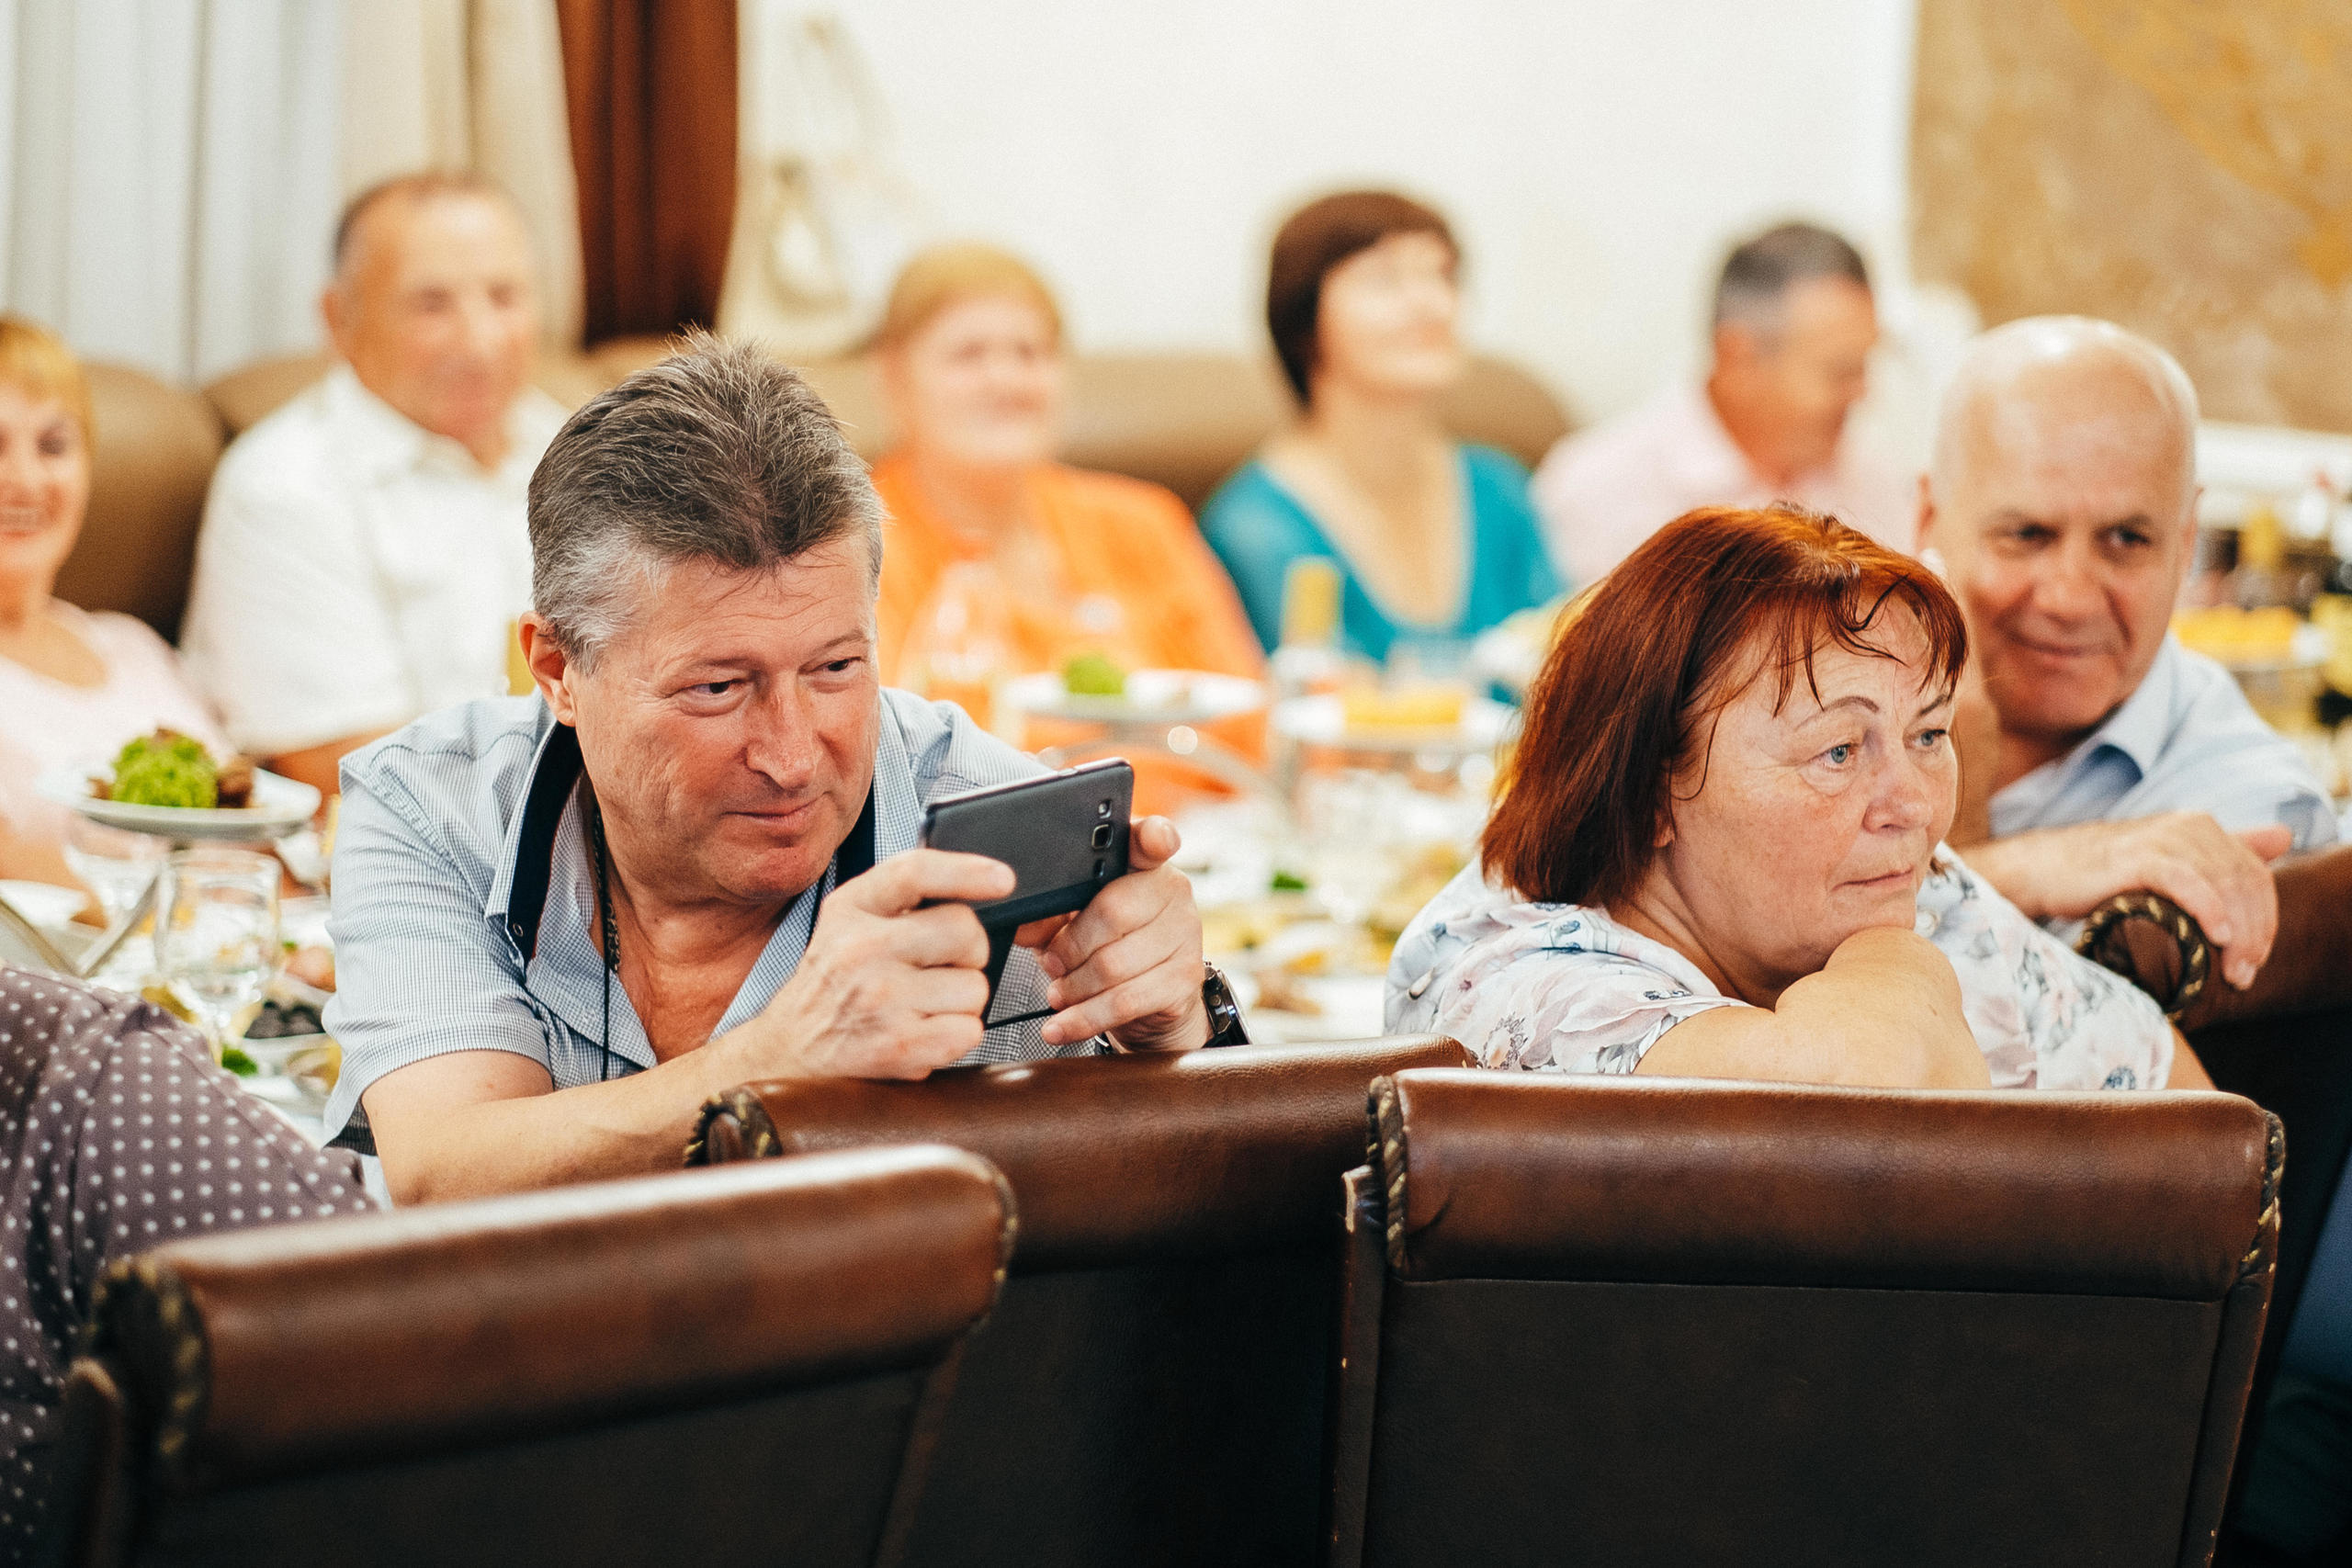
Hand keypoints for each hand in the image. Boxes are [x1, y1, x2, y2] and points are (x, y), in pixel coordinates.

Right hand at [739, 849, 1011, 1078]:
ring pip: (976, 987)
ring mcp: (879, 998)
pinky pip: (969, 1031)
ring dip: (962, 1001)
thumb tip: (974, 885)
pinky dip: (956, 1035)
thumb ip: (898, 900)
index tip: (1002, 879)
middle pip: (965, 931)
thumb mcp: (847, 922)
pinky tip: (924, 1031)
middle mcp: (861, 949)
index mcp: (852, 908)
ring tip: (924, 1004)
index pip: (915, 872)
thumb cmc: (831, 984)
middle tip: (943, 967)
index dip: (967, 870)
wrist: (788, 1050)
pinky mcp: (897, 1045)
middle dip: (970, 952)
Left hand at [1016, 815, 1209, 1052]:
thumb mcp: (1072, 923)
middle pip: (1112, 913)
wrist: (1150, 1002)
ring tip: (1057, 995)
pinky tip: (1061, 1025)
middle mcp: (1174, 891)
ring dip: (1073, 988)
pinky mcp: (1185, 980)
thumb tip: (1017, 922)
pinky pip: (1125, 1001)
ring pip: (1114, 965)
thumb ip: (1048, 915)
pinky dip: (1084, 1018)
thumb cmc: (1107, 948)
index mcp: (1145, 863)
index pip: (1153, 840)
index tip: (1157, 840)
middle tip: (1052, 964)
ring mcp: (1186, 935)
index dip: (1155, 837)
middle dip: (1070, 947)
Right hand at [1975, 813, 2289, 989]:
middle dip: (2255, 933)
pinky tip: (2216, 937)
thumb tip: (2285, 835)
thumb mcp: (2172, 860)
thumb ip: (2228, 848)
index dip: (2266, 919)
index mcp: (2204, 827)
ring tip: (2231, 970)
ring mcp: (2165, 839)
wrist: (2044, 869)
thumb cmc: (2106, 872)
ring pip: (2223, 886)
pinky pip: (2189, 883)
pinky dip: (2209, 910)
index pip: (2256, 875)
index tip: (2255, 959)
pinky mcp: (2139, 856)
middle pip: (2245, 883)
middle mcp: (2191, 826)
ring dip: (2237, 933)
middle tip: (2244, 974)